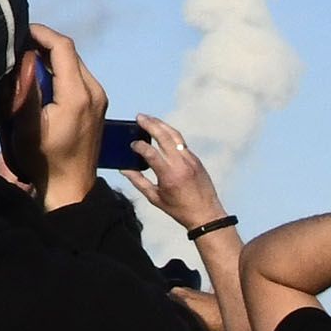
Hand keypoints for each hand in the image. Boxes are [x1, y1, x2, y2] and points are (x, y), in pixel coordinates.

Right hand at [7, 27, 109, 211]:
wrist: (71, 186)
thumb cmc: (45, 160)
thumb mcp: (26, 127)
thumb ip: (25, 90)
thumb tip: (23, 57)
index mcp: (78, 94)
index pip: (63, 47)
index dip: (41, 32)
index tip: (20, 30)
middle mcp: (94, 91)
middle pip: (69, 52)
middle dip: (44, 42)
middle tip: (17, 44)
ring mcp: (99, 97)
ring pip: (74, 62)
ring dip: (51, 56)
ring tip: (25, 59)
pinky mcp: (97, 104)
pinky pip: (78, 75)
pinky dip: (59, 69)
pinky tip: (41, 78)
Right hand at [120, 113, 231, 236]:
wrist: (206, 214)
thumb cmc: (179, 209)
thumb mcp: (155, 198)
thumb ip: (138, 182)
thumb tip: (124, 169)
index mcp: (169, 175)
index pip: (150, 153)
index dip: (139, 146)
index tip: (132, 144)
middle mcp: (181, 164)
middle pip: (164, 136)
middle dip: (150, 124)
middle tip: (139, 117)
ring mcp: (190, 159)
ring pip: (175, 135)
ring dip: (161, 124)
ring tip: (150, 119)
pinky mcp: (196, 159)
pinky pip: (181, 143)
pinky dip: (170, 135)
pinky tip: (162, 132)